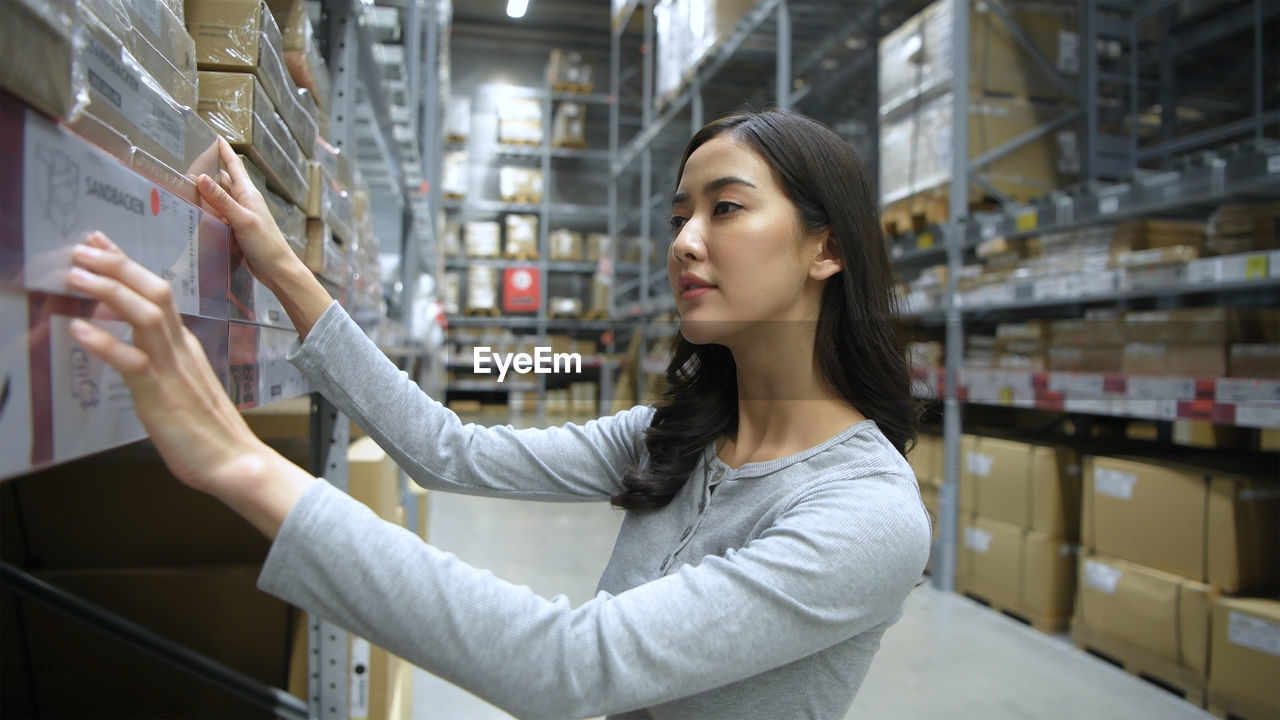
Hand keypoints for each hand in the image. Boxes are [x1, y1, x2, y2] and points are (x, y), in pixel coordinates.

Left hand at [66, 232, 314, 536]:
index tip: (100, 244)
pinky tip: (78, 330)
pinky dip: (105, 343)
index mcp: (185, 345)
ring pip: (145, 316)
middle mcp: (180, 349)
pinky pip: (132, 362)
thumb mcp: (184, 386)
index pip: (157, 294)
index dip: (127, 266)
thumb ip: (162, 362)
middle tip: (84, 246)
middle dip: (118, 265)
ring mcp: (172, 370)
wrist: (235, 462)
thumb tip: (133, 347)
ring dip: (109, 291)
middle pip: (153, 292)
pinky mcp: (161, 395)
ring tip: (77, 275)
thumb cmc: (208, 431)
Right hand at [195, 137, 301, 284]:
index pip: (234, 166)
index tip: (214, 137)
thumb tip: (201, 178)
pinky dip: (207, 210)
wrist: (277, 269)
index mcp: (247, 193)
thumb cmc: (265, 243)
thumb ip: (222, 200)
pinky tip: (194, 210)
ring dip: (205, 191)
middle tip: (186, 162)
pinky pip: (218, 215)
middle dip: (207, 170)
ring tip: (183, 183)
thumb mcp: (242, 219)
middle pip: (223, 180)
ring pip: (218, 198)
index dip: (224, 151)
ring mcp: (239, 215)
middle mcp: (243, 201)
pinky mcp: (235, 229)